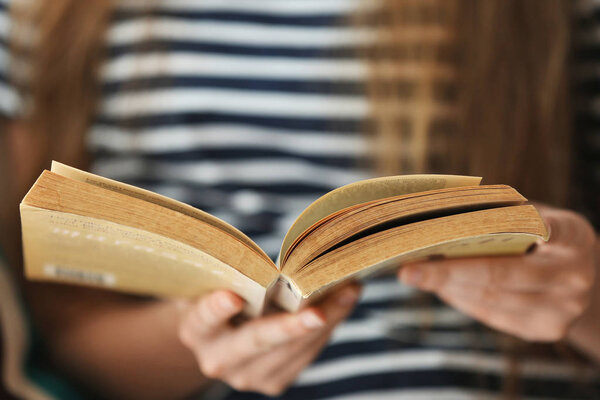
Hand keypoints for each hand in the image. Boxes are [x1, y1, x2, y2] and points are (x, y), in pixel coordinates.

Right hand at [177, 284, 360, 395]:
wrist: (220, 335)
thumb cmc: (220, 292)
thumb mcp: (214, 280)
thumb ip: (231, 269)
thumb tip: (276, 247)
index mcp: (195, 330)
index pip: (203, 320)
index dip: (216, 309)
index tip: (232, 297)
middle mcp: (218, 359)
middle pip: (255, 342)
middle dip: (290, 327)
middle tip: (318, 311)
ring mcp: (246, 375)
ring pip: (290, 350)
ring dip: (325, 320)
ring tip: (349, 291)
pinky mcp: (273, 382)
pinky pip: (305, 355)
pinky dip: (327, 328)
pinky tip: (343, 303)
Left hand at [398, 206, 596, 341]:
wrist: (584, 275)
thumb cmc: (547, 235)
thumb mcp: (538, 215)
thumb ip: (503, 214)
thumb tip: (441, 212)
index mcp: (573, 238)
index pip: (536, 229)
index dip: (496, 230)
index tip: (457, 230)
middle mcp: (573, 278)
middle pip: (501, 275)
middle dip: (448, 272)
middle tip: (408, 269)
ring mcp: (562, 310)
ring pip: (492, 300)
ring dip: (448, 288)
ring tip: (415, 276)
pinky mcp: (544, 330)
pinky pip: (492, 316)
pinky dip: (461, 300)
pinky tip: (438, 287)